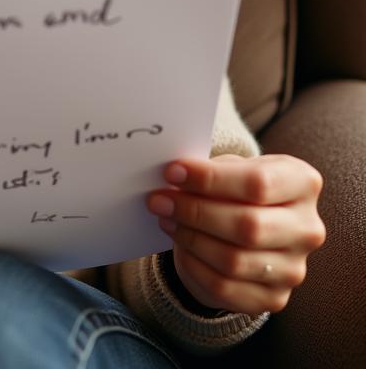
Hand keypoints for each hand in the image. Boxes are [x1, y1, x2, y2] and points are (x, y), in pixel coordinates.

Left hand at [147, 153, 325, 315]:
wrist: (244, 227)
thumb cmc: (234, 187)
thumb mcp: (228, 167)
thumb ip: (209, 169)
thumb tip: (173, 176)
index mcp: (302, 183)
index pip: (258, 183)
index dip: (210, 178)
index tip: (172, 172)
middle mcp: (307, 228)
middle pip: (248, 225)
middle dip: (195, 211)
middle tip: (158, 200)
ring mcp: (294, 268)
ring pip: (234, 260)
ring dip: (190, 238)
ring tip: (166, 219)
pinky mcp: (274, 298)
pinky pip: (225, 287)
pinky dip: (194, 265)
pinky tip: (180, 245)